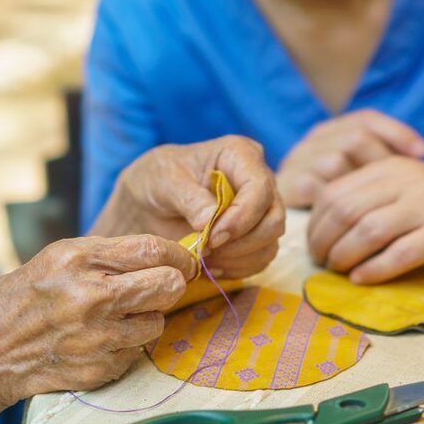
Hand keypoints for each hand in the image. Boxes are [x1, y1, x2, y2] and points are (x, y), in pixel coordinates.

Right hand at [0, 234, 196, 405]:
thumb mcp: (61, 257)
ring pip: (157, 322)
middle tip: (163, 286)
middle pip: (167, 286)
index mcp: (78, 260)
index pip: (152, 250)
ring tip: (121, 315)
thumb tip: (165, 256)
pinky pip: (137, 352)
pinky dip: (127, 345)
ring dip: (147, 318)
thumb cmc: (25, 295)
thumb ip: (111, 254)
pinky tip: (101, 339)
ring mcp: (95, 337)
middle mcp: (90, 297)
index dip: (178, 255)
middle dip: (172, 284)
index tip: (185, 261)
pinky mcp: (98, 369)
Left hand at [92, 135, 284, 278]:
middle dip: (242, 242)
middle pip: (274, 219)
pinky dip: (237, 268)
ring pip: (270, 243)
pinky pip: (260, 259)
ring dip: (238, 258)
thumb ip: (188, 198)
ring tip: (205, 256)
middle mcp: (259, 181)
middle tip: (207, 248)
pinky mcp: (256, 236)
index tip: (212, 236)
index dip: (241, 217)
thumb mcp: (164, 181)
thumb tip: (210, 221)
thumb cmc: (157, 180)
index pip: (260, 188)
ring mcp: (261, 210)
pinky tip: (212, 264)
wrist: (150, 203)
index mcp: (241, 155)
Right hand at [276, 109, 423, 207]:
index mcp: (330, 132)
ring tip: (377, 207)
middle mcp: (312, 141)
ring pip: (337, 161)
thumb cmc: (331, 200)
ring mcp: (297, 161)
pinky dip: (340, 205)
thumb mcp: (354, 174)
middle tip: (399, 188)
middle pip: (354, 137)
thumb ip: (378, 162)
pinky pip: (319, 190)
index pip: (366, 119)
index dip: (397, 132)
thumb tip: (423, 154)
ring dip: (359, 187)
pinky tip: (355, 222)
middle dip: (380, 161)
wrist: (270, 214)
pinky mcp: (288, 186)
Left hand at [307, 156, 423, 282]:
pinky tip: (362, 278)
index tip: (313, 244)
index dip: (315, 223)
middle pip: (346, 212)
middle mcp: (405, 182)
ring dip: (345, 257)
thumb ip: (371, 195)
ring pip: (368, 232)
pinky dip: (374, 270)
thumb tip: (325, 229)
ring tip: (339, 271)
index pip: (335, 193)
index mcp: (389, 168)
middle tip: (321, 262)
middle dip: (324, 242)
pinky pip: (400, 254)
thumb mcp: (405, 182)